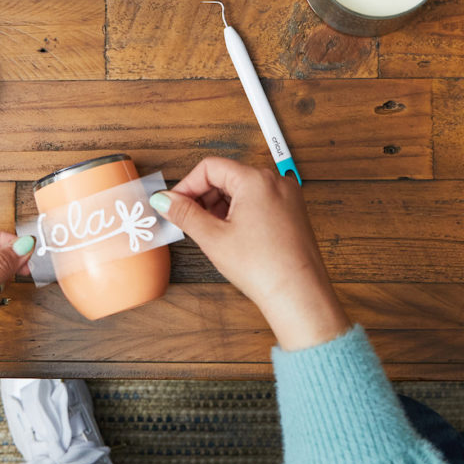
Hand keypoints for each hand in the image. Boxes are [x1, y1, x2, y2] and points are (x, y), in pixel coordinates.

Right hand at [149, 157, 349, 350]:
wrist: (298, 295)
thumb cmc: (263, 267)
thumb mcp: (213, 237)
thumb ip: (184, 213)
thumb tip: (164, 200)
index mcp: (256, 180)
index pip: (210, 167)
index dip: (187, 185)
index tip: (174, 205)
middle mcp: (275, 182)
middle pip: (227, 176)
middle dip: (203, 196)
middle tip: (188, 220)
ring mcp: (287, 197)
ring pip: (242, 190)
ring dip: (220, 206)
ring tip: (210, 232)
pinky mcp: (292, 213)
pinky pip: (258, 202)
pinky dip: (239, 212)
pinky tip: (231, 235)